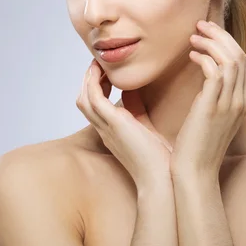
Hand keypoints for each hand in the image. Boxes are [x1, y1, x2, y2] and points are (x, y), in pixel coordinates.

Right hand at [76, 59, 172, 187]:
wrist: (161, 180)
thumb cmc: (161, 162)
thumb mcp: (149, 132)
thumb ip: (141, 114)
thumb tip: (140, 95)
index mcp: (113, 134)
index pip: (96, 108)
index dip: (98, 89)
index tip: (108, 75)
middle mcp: (105, 131)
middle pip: (84, 101)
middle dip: (89, 81)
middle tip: (100, 66)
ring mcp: (106, 127)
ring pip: (84, 98)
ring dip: (89, 79)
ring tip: (98, 64)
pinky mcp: (113, 122)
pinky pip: (94, 96)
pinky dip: (94, 81)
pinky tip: (103, 70)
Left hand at [170, 20, 245, 177]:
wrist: (194, 174)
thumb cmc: (195, 150)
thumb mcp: (208, 122)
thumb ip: (209, 103)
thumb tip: (200, 89)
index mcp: (239, 104)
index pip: (241, 64)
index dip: (226, 44)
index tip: (207, 35)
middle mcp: (239, 102)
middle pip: (239, 56)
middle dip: (220, 36)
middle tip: (201, 25)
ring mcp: (229, 105)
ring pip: (230, 61)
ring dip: (212, 43)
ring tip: (193, 36)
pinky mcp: (213, 108)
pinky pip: (216, 73)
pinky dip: (205, 59)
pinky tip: (191, 56)